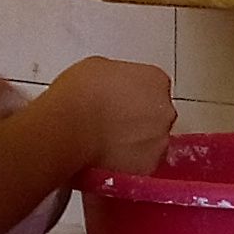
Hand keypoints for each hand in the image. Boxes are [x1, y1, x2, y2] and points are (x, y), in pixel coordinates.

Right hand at [50, 57, 174, 174]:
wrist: (68, 126)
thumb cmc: (78, 93)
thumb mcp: (99, 68)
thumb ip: (118, 78)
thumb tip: (114, 86)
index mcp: (157, 80)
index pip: (156, 89)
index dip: (136, 96)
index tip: (121, 101)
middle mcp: (165, 110)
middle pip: (157, 117)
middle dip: (138, 121)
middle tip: (112, 122)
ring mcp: (159, 140)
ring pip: (150, 143)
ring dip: (134, 143)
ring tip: (106, 142)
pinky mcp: (148, 165)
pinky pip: (140, 165)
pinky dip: (127, 164)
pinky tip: (107, 157)